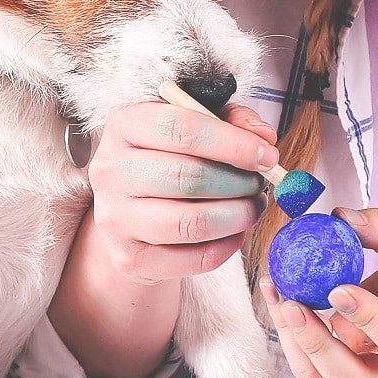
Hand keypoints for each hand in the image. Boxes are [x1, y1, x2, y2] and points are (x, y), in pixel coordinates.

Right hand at [87, 99, 276, 283]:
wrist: (129, 210)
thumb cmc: (169, 158)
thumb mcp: (195, 123)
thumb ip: (232, 119)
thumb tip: (265, 137)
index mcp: (125, 125)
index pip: (182, 129)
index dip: (233, 143)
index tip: (266, 155)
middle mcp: (110, 171)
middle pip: (190, 178)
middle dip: (240, 182)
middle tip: (261, 183)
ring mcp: (116, 218)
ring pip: (194, 222)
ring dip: (239, 215)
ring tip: (252, 206)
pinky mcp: (130, 259)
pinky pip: (196, 258)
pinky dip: (228, 245)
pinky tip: (235, 230)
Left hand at [264, 207, 377, 377]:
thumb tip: (340, 216)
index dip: (368, 319)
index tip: (336, 289)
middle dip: (318, 346)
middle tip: (292, 305)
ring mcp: (375, 374)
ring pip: (326, 376)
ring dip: (295, 339)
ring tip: (277, 292)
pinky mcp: (349, 365)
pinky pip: (313, 362)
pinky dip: (291, 333)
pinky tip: (279, 296)